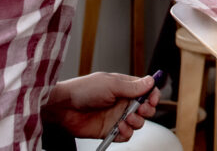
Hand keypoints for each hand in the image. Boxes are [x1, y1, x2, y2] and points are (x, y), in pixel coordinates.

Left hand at [42, 73, 158, 141]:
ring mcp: (117, 116)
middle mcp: (123, 102)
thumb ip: (132, 86)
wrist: (64, 108)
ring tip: (126, 119)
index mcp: (125, 87)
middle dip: (147, 110)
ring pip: (138, 122)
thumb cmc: (84, 90)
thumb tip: (150, 82)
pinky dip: (126, 133)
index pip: (146, 90)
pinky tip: (119, 128)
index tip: (152, 99)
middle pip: (146, 108)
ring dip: (136, 122)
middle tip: (141, 109)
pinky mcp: (110, 130)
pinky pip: (126, 135)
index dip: (152, 95)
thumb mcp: (111, 84)